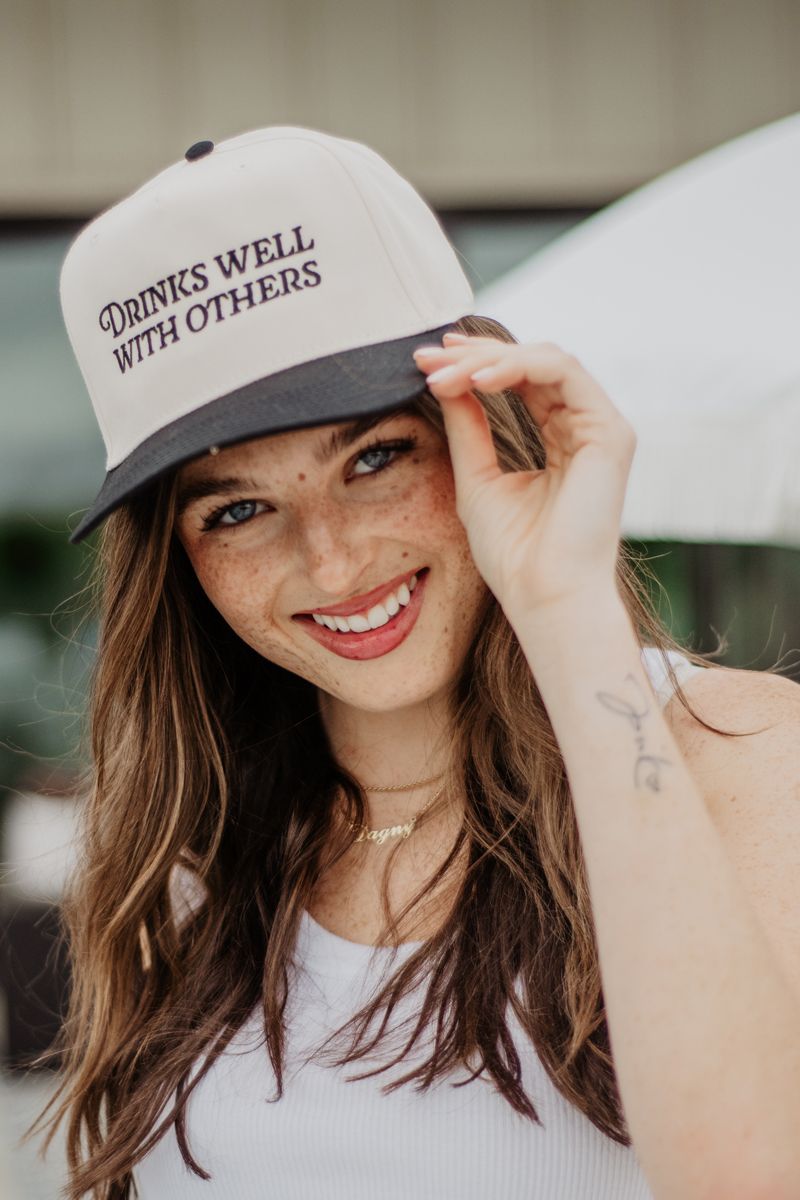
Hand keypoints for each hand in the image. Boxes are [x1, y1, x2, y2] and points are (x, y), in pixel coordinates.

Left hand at [413, 332, 636, 618]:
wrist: (544, 596)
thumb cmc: (514, 554)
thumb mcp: (477, 479)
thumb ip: (468, 429)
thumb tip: (445, 382)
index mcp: (560, 440)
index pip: (519, 382)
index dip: (474, 364)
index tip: (426, 362)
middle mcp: (584, 428)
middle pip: (530, 364)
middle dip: (475, 355)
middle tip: (427, 357)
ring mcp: (601, 428)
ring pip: (545, 360)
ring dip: (491, 359)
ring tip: (447, 374)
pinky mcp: (611, 432)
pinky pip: (563, 372)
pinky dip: (519, 367)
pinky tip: (478, 382)